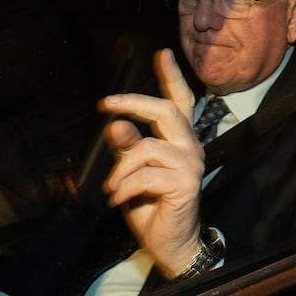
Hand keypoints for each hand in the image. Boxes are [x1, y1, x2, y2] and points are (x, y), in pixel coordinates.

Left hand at [99, 48, 202, 277]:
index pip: (180, 102)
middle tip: (105, 104)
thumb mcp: (131, 172)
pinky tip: (116, 200)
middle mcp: (190, 147)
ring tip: (110, 187)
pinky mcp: (186, 184)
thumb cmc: (150, 205)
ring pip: (148, 147)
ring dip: (120, 168)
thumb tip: (115, 125)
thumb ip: (127, 148)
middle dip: (133, 103)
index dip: (171, 77)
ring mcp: (191, 165)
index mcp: (178, 140)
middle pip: (167, 111)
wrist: (169, 243)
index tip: (161, 53)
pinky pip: (146, 175)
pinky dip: (124, 186)